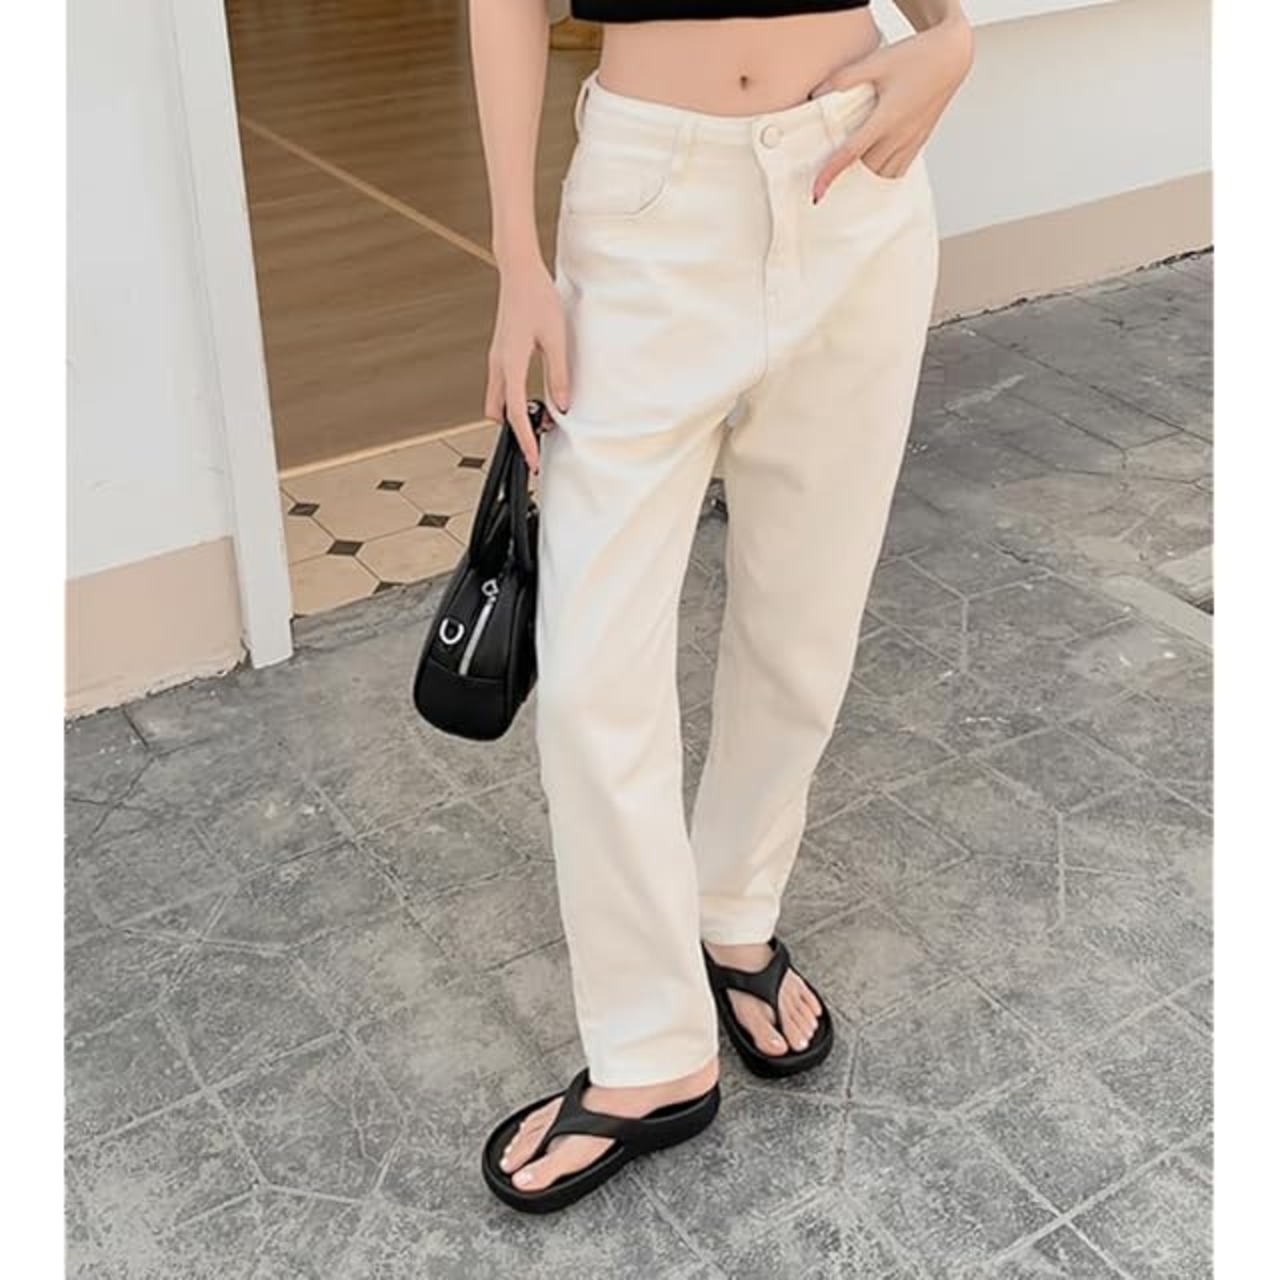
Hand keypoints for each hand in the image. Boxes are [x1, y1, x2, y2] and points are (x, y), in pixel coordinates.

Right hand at [484, 256, 569, 473]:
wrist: (519, 272)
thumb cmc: (537, 298)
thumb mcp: (556, 337)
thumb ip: (559, 374)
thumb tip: (563, 405)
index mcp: (510, 362)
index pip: (513, 410)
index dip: (524, 438)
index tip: (532, 458)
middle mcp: (498, 364)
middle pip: (496, 411)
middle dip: (513, 430)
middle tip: (537, 442)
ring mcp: (497, 360)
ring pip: (496, 400)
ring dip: (513, 414)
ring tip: (542, 419)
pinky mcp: (501, 355)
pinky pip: (502, 387)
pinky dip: (513, 400)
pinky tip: (535, 399)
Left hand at [810, 18, 973, 201]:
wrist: (952, 55)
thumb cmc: (916, 56)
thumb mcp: (877, 61)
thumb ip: (844, 78)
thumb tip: (815, 93)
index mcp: (887, 116)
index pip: (852, 152)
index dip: (831, 173)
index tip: (817, 193)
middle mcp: (901, 134)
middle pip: (866, 169)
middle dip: (847, 176)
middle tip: (826, 176)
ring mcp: (912, 140)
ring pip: (884, 175)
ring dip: (865, 178)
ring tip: (849, 174)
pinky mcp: (920, 141)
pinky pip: (899, 170)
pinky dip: (883, 173)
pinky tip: (872, 166)